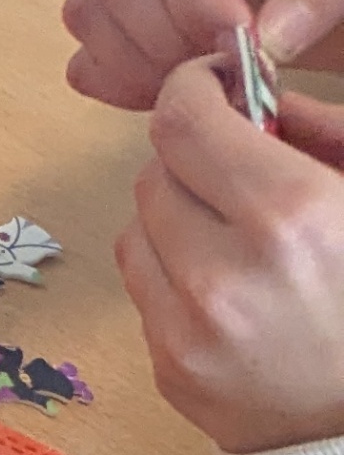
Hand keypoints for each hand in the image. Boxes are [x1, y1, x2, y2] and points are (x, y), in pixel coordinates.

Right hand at [67, 0, 343, 110]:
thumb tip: (270, 44)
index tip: (240, 45)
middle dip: (169, 43)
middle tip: (232, 75)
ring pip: (90, 15)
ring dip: (137, 68)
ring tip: (206, 82)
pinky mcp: (118, 6)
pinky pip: (83, 48)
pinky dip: (116, 82)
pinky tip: (174, 89)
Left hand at [122, 54, 343, 448]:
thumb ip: (318, 131)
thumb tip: (251, 95)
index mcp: (291, 215)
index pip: (184, 125)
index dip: (190, 90)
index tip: (209, 84)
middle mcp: (225, 272)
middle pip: (154, 176)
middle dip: (190, 158)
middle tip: (232, 164)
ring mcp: (187, 329)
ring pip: (136, 231)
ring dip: (174, 215)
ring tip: (230, 228)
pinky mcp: (168, 369)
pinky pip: (144, 291)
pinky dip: (173, 271)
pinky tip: (225, 282)